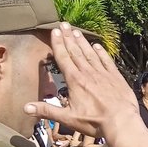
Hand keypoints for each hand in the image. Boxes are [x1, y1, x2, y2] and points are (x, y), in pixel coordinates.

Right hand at [23, 24, 139, 145]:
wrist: (121, 122)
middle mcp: (88, 73)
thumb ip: (47, 110)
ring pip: (90, 53)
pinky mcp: (116, 77)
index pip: (64, 58)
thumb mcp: (67, 118)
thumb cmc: (94, 122)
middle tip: (63, 24)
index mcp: (75, 80)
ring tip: (76, 31)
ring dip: (82, 42)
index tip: (54, 31)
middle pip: (76, 51)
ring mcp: (103, 73)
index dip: (58, 44)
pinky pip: (107, 61)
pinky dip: (101, 52)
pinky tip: (97, 46)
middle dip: (68, 37)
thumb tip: (26, 108)